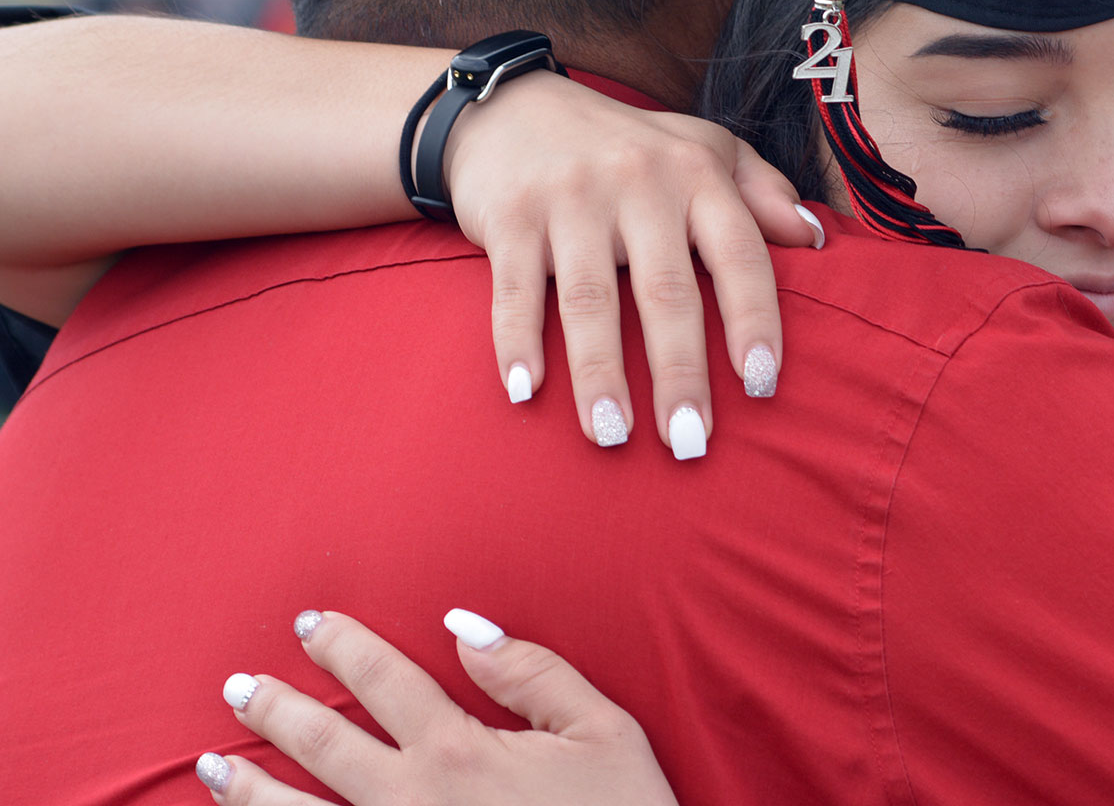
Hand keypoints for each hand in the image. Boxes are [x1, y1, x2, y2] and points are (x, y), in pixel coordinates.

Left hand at [199, 609, 676, 805]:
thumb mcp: (605, 733)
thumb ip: (533, 673)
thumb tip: (464, 628)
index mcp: (458, 751)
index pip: (382, 680)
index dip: (342, 646)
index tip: (308, 624)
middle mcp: (408, 803)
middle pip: (321, 745)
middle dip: (274, 711)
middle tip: (236, 687)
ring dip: (248, 790)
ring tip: (210, 766)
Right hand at [441, 71, 826, 455]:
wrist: (514, 109)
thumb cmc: (627, 147)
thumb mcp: (702, 148)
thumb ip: (761, 190)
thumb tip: (816, 238)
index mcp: (696, 174)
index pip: (739, 254)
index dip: (754, 319)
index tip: (763, 383)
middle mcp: (638, 183)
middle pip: (666, 291)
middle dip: (681, 372)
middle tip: (690, 441)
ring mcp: (570, 199)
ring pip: (591, 300)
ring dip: (601, 374)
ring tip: (613, 436)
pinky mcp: (510, 216)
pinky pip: (516, 290)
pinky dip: (517, 342)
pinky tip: (526, 391)